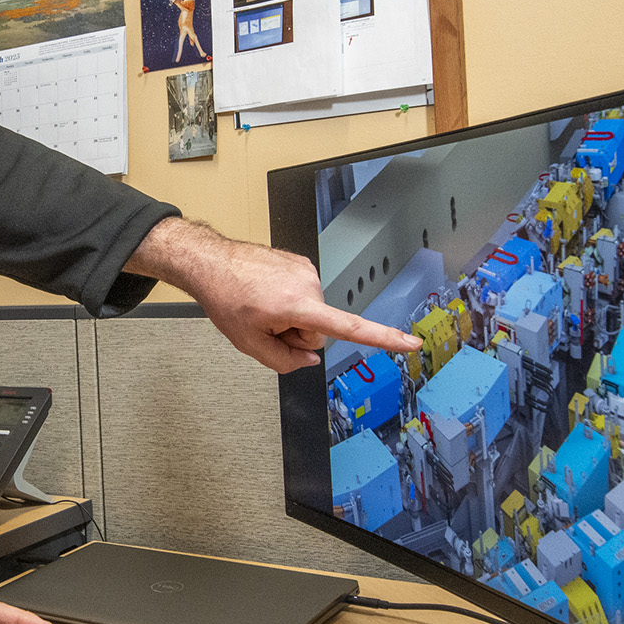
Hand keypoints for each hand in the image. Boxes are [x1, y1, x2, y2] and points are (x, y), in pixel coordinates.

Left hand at [126, 217, 420, 371]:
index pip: (350, 327)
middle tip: (265, 322)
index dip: (383, 338)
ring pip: (312, 313)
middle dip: (296, 333)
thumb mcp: (249, 343)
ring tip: (261, 305)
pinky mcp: (302, 264)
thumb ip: (284, 361)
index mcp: (299, 305)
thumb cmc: (226, 298)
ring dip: (290, 316)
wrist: (211, 261)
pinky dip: (287, 300)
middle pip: (319, 330)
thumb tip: (308, 358)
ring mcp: (307, 271)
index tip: (411, 343)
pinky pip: (304, 296)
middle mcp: (309, 285)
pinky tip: (265, 294)